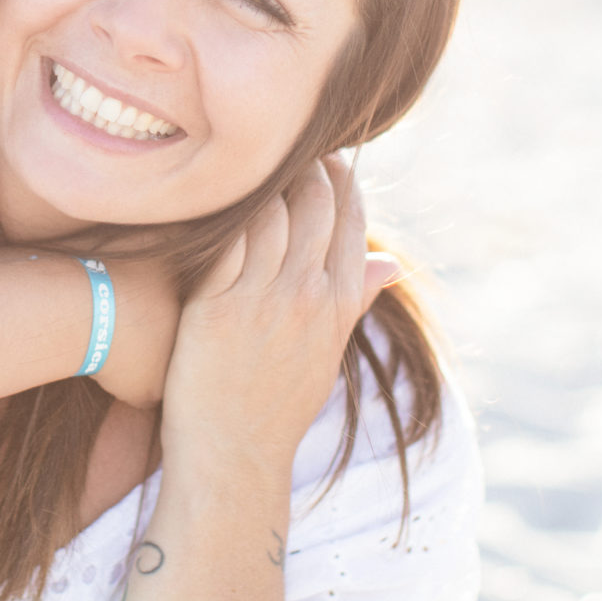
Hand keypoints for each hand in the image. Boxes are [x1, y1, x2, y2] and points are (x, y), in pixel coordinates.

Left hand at [158, 155, 383, 477]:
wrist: (232, 457)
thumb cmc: (276, 407)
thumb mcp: (329, 354)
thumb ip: (355, 300)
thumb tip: (390, 262)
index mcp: (341, 306)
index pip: (352, 221)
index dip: (342, 179)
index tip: (328, 155)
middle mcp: (309, 297)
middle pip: (314, 204)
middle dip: (303, 166)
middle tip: (283, 143)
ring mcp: (263, 300)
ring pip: (270, 212)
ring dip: (261, 180)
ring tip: (246, 160)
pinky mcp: (216, 306)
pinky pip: (225, 238)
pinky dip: (223, 211)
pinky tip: (211, 193)